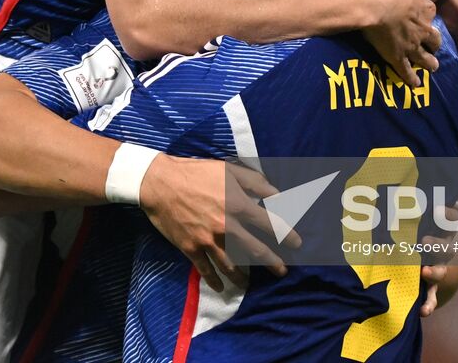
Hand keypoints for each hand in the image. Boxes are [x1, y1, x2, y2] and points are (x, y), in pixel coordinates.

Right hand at [139, 156, 293, 291]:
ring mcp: (208, 240)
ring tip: (249, 283)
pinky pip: (205, 270)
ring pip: (231, 266)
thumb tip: (277, 193)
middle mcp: (226, 226)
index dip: (286, 234)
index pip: (269, 224)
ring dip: (243, 277)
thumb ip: (256, 182)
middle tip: (282, 271)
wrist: (160, 182)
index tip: (297, 243)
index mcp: (238, 205)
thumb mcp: (229, 169)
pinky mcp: (191, 248)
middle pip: (255, 250)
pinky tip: (220, 288)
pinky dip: (214, 281)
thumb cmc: (196, 172)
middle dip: (272, 263)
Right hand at [361, 0, 440, 88]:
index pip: (431, 14)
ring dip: (430, 64)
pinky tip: (415, 85)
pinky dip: (412, 80)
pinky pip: (407, 72)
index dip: (427, 18)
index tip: (423, 19)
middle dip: (435, 45)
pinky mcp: (398, 57)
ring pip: (426, 59)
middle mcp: (423, 29)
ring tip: (432, 67)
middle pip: (435, 40)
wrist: (376, 3)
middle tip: (433, 48)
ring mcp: (412, 45)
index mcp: (425, 9)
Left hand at [419, 206, 457, 315]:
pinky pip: (434, 298)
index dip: (449, 215)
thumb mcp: (443, 219)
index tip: (439, 209)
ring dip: (435, 272)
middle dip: (437, 244)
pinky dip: (429, 305)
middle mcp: (451, 252)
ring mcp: (445, 271)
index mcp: (451, 233)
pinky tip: (423, 311)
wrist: (452, 272)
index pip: (453, 222)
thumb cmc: (441, 236)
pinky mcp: (437, 289)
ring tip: (425, 272)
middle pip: (448, 247)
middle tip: (423, 240)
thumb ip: (441, 200)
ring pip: (442, 272)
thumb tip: (436, 167)